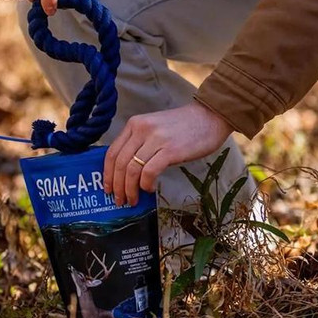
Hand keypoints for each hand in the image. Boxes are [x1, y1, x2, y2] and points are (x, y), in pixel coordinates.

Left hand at [104, 102, 233, 206]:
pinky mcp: (170, 150)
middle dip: (117, 186)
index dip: (107, 174)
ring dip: (130, 190)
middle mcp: (142, 130)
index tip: (109, 188)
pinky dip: (146, 185)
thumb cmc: (184, 126)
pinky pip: (149, 172)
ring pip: (132, 170)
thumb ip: (140, 143)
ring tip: (133, 200)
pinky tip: (150, 189)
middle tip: (120, 200)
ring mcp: (156, 140)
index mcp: (135, 124)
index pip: (112, 152)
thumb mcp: (155, 128)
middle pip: (120, 164)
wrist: (210, 117)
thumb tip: (127, 171)